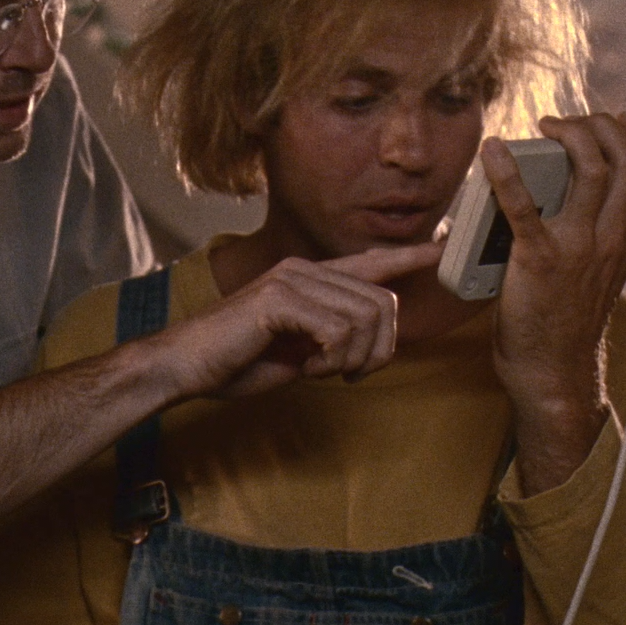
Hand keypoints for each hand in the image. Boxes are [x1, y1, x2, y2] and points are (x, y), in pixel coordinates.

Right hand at [146, 243, 442, 401]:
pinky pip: (340, 330)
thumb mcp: (296, 350)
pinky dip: (332, 359)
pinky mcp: (280, 298)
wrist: (185, 366)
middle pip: (381, 304)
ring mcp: (291, 280)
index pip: (369, 263)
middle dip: (379, 350)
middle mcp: (303, 269)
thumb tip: (364, 344)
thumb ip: (330, 338)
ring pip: (366, 318)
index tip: (440, 250)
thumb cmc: (234, 362)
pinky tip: (307, 368)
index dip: (407, 257)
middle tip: (348, 374)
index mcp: (307, 278)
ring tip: (320, 371)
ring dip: (353, 359)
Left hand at [483, 113, 625, 492]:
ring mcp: (581, 247)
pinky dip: (506, 172)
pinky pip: (525, 206)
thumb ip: (606, 231)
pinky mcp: (540, 259)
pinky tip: (492, 151)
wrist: (552, 370)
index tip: (620, 119)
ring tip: (545, 127)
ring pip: (593, 169)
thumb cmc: (567, 317)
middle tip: (567, 123)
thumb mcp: (604, 269)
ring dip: (570, 135)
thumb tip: (579, 188)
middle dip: (603, 125)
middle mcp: (615, 238)